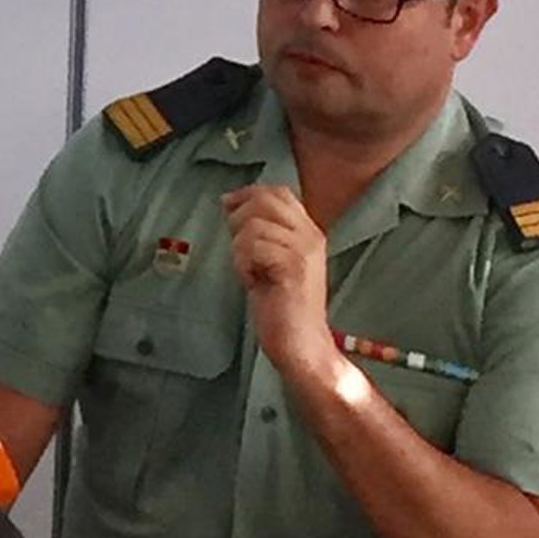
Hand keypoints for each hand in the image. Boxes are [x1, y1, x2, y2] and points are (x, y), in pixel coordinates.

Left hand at [223, 183, 333, 376]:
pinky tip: (253, 284)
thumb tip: (228, 200)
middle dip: (239, 221)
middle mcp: (310, 236)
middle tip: (241, 251)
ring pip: (253, 226)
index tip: (231, 211)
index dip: (248, 194)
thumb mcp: (269, 259)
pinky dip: (243, 266)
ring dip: (239, 250)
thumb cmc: (281, 306)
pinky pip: (253, 247)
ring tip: (251, 274)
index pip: (278, 192)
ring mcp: (304, 251)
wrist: (301, 346)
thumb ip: (258, 230)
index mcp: (307, 231)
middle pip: (263, 200)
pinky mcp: (294, 269)